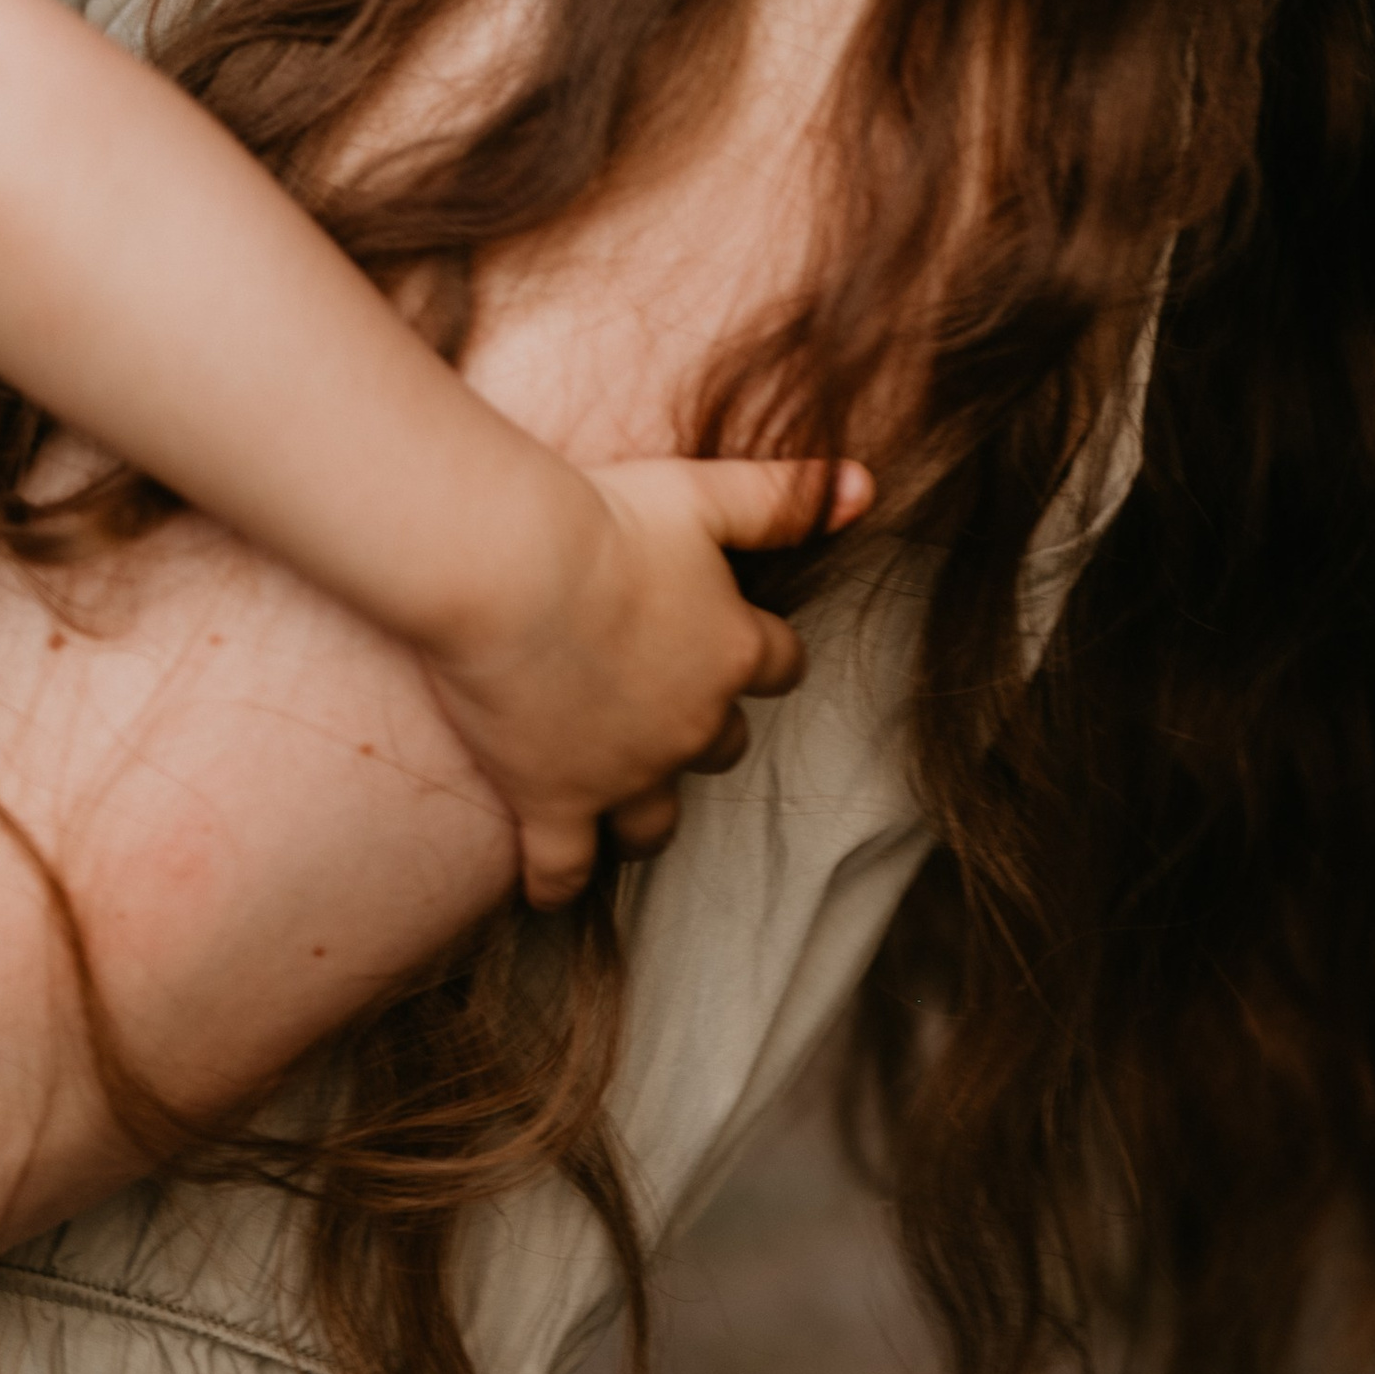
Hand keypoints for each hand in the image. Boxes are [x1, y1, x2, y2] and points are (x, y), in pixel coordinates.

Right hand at [419, 450, 873, 906]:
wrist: (506, 568)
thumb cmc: (601, 518)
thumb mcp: (703, 491)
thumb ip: (786, 496)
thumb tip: (868, 486)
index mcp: (733, 650)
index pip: (780, 666)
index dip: (761, 656)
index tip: (738, 644)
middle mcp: (691, 724)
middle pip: (721, 745)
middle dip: (699, 730)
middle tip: (657, 705)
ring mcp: (624, 774)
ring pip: (654, 823)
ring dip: (644, 816)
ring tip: (622, 809)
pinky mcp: (555, 803)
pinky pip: (564, 869)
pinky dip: (557, 882)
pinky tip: (548, 888)